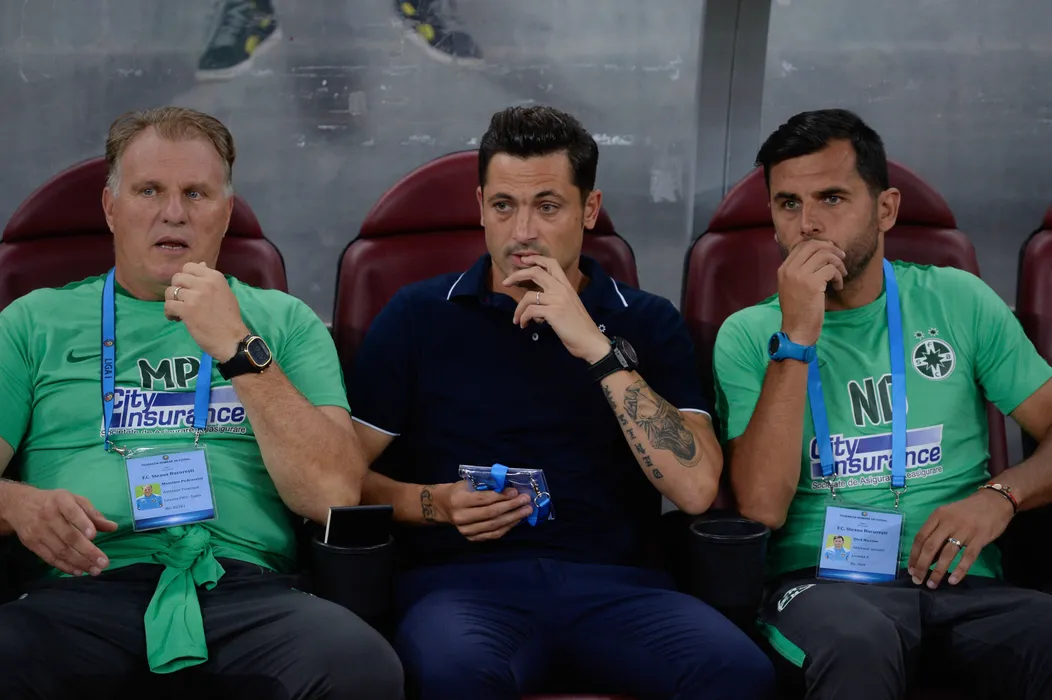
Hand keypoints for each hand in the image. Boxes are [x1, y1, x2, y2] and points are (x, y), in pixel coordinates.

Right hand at [2, 482, 116, 575]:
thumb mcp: (74, 500)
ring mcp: (38, 532)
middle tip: (104, 563)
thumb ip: (93, 514)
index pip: (72, 512)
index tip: (94, 536)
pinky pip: (50, 558)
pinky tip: (78, 571)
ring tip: (95, 570)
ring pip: (60, 550)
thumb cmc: (54, 502)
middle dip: (87, 551)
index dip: (82, 524)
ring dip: (79, 562)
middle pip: (68, 536)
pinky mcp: (32, 544)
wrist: (19, 506)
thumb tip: (113, 527)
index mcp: (60, 501)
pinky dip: (65, 566)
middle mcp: (48, 516)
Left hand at [165, 262, 249, 360]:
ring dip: (172, 302)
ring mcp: (195, 296)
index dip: (185, 278)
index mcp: (215, 277)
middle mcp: (205, 283)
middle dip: (177, 289)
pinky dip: (169, 313)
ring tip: (178, 311)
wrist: (232, 338)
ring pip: (170, 291)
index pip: (189, 266)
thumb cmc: (229, 318)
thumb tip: (201, 264)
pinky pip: (168, 305)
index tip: (188, 289)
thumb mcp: (224, 292)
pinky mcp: (187, 310)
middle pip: (177, 278)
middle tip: (182, 301)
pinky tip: (176, 318)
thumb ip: (210, 279)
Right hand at [435, 481, 533, 541]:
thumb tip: (511, 489)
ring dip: (513, 518)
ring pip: (494, 526)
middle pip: (491, 513)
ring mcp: (466, 531)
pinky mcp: (472, 538)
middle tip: (526, 501)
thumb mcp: (470, 482)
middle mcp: (461, 517)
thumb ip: (487, 485)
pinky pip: (493, 534)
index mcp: (459, 500)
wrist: (445, 506)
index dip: (502, 496)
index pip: (484, 499)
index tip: (516, 492)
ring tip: (526, 511)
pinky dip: (507, 527)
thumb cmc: (461, 490)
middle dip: (512, 507)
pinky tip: (517, 520)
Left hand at [502, 255, 609, 363]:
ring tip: (517, 320)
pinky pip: (530, 311)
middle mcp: (562, 289)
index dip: (536, 259)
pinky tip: (524, 325)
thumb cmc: (579, 327)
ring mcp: (557, 299)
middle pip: (536, 272)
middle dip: (517, 275)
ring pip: (528, 296)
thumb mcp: (569, 306)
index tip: (524, 261)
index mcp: (567, 286)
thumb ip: (555, 298)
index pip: (551, 263)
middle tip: (506, 283)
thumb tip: (535, 302)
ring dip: (518, 309)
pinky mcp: (552, 312)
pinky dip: (523, 318)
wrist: (589, 340)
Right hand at [776, 240, 847, 345]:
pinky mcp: (813, 284)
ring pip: (825, 256)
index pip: (802, 245)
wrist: (796, 329)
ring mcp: (800, 276)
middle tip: (841, 258)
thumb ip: (798, 271)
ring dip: (838, 264)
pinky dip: (838, 277)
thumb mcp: (791, 286)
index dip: (819, 245)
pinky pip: (831, 270)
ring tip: (841, 275)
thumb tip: (818, 254)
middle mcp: (790, 269)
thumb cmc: (797, 310)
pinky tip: (838, 287)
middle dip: (831, 250)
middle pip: (814, 246)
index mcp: (783, 269)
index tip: (830, 252)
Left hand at [907, 489, 1014, 588]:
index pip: (920, 537)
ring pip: (947, 554)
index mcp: (937, 515)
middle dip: (922, 565)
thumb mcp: (948, 515)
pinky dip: (960, 570)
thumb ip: (937, 531)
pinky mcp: (980, 538)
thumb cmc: (968, 510)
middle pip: (930, 547)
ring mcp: (965, 530)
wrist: (995, 501)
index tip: (910, 569)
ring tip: (932, 584)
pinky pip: (968, 557)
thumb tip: (927, 556)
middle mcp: (948, 522)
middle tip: (917, 580)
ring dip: (938, 571)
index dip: (914, 555)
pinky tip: (953, 580)